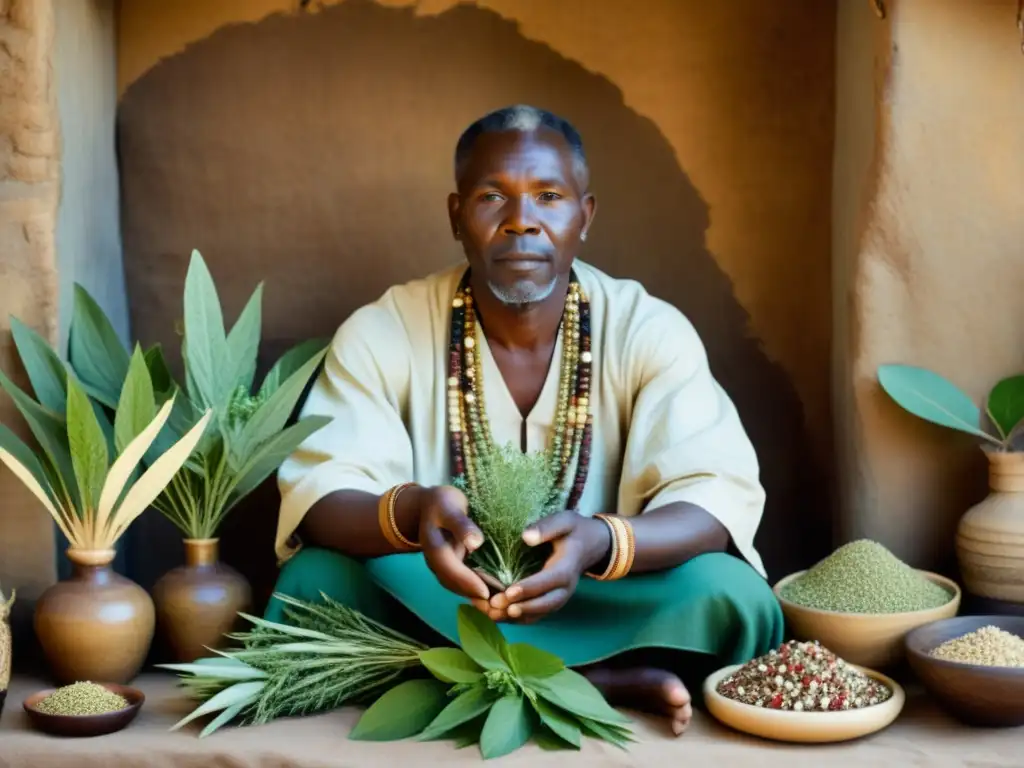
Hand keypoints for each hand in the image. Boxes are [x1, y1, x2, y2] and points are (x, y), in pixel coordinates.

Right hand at [416, 485, 490, 601]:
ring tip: (503, 608)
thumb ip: (461, 524)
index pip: (451, 571)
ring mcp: (446, 567)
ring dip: (480, 599)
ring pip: (462, 588)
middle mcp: (439, 563)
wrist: (428, 505)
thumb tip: (475, 543)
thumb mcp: (450, 507)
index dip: (468, 583)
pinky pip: (466, 582)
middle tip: (500, 608)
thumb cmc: (442, 503)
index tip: (486, 593)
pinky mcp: (454, 567)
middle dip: (477, 598)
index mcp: (435, 550)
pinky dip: (480, 591)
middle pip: (457, 586)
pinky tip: (499, 596)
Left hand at [489, 510, 610, 623]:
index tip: (509, 592)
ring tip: (490, 613)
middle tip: (495, 605)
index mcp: (567, 567)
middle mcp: (565, 588)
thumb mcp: (565, 521)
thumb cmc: (574, 530)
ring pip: (538, 614)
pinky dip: (516, 619)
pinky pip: (535, 615)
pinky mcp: (551, 602)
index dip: (529, 588)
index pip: (549, 581)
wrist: (590, 545)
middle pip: (544, 604)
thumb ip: (548, 527)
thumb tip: (526, 537)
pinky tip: (495, 615)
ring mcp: (558, 598)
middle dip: (520, 607)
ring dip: (514, 617)